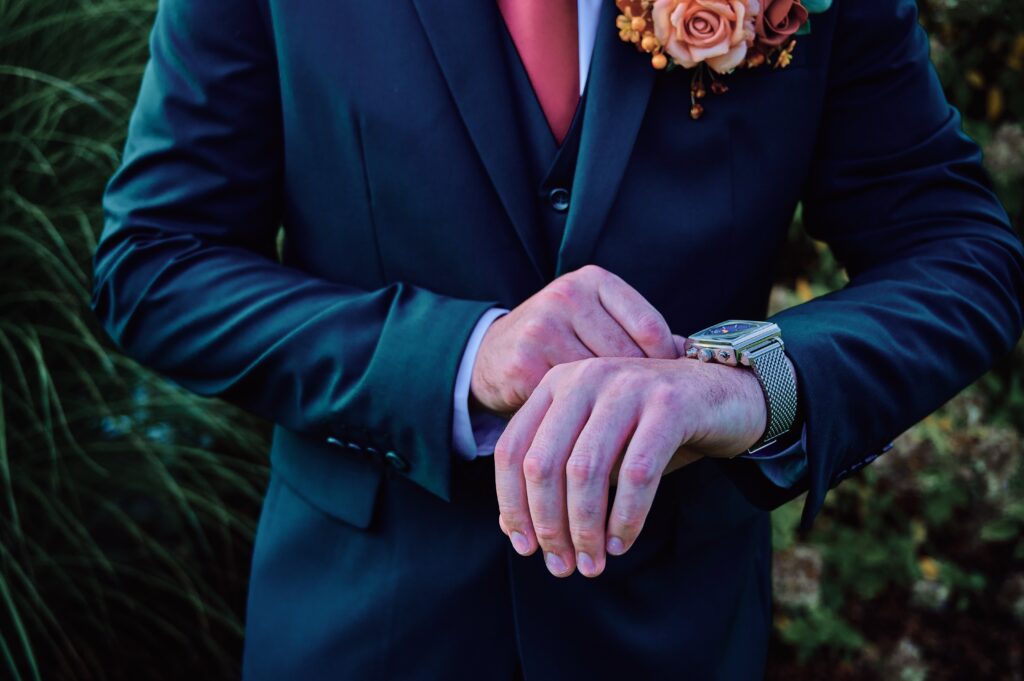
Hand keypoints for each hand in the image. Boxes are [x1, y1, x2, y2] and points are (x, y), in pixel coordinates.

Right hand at [471, 265, 677, 413]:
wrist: (488, 356)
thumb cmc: (558, 342)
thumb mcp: (596, 322)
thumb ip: (638, 335)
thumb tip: (696, 357)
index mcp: (593, 281)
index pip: (650, 327)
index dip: (666, 366)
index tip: (669, 391)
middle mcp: (567, 296)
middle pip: (627, 357)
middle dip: (639, 392)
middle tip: (650, 418)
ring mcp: (542, 328)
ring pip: (600, 383)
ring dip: (613, 411)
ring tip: (624, 428)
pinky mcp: (524, 364)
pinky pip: (570, 402)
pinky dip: (585, 422)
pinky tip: (592, 433)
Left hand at [494, 355, 772, 577]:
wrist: (722, 394)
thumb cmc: (649, 428)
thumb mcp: (596, 444)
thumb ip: (556, 474)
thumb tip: (513, 528)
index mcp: (556, 384)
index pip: (512, 449)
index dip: (512, 505)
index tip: (525, 548)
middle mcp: (584, 378)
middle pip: (542, 464)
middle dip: (548, 525)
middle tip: (562, 566)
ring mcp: (626, 387)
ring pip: (586, 471)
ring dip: (585, 528)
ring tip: (592, 562)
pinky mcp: (669, 405)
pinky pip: (637, 474)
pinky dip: (626, 516)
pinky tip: (622, 542)